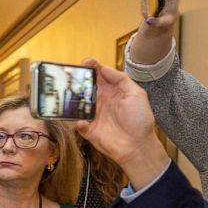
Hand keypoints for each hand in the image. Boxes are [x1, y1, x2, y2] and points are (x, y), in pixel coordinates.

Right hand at [75, 59, 168, 189]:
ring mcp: (93, 114)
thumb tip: (103, 68)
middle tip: (71, 77)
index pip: (99, 76)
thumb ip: (120, 79)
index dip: (92, 68)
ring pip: (77, 103)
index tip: (85, 62)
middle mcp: (101, 100)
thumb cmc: (139, 120)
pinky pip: (76, 122)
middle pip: (85, 87)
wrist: (137, 146)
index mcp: (112, 91)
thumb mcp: (136, 94)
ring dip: (72, 99)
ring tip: (68, 95)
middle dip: (77, 81)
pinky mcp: (87, 128)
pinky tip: (82, 121)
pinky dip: (76, 120)